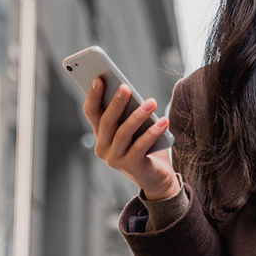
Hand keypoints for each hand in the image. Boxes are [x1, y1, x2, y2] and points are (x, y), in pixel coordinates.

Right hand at [82, 78, 179, 200]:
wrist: (157, 177)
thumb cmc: (146, 146)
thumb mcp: (136, 127)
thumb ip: (129, 113)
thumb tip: (130, 92)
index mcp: (100, 134)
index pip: (91, 113)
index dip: (93, 96)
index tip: (98, 78)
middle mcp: (102, 147)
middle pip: (106, 121)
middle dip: (116, 103)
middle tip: (126, 87)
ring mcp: (114, 159)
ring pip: (123, 133)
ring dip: (137, 116)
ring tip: (151, 101)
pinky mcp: (130, 166)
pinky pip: (140, 146)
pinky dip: (152, 132)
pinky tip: (164, 121)